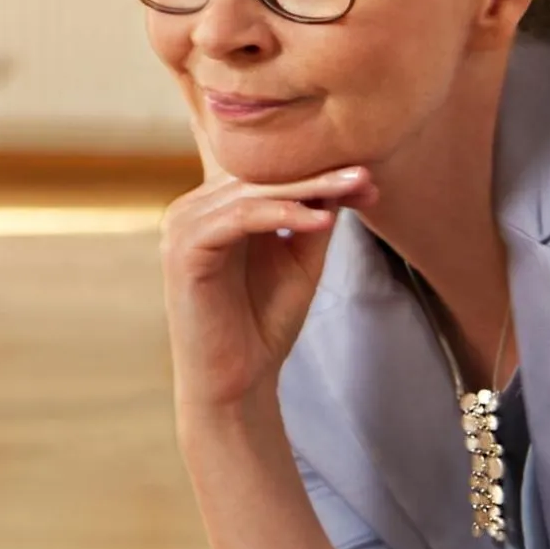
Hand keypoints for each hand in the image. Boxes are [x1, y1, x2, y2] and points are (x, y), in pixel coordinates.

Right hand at [160, 116, 376, 420]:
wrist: (237, 381)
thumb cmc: (264, 322)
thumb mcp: (300, 258)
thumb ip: (315, 215)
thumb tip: (349, 173)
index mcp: (216, 207)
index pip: (265, 169)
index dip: (316, 167)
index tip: (367, 178)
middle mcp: (194, 208)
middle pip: (260, 174)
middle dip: (318, 174)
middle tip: (365, 176)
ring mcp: (184, 226)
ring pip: (253, 191)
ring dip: (308, 189)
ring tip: (354, 188)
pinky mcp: (183, 249)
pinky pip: (239, 219)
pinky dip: (282, 215)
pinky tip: (321, 221)